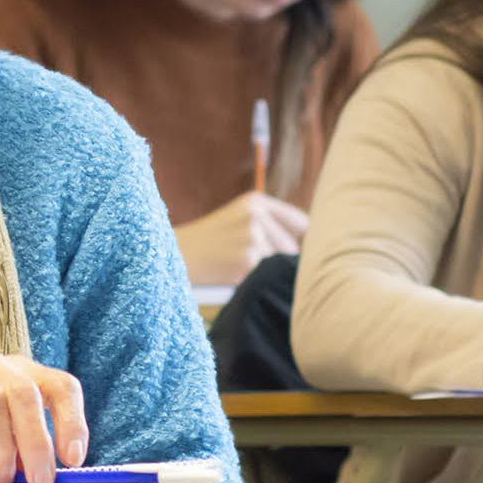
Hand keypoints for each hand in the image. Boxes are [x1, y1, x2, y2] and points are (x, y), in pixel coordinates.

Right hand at [0, 348, 88, 482]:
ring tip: (2, 476)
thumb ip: (23, 442)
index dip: (72, 421)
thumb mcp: (0, 427)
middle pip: (25, 395)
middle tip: (39, 479)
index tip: (72, 458)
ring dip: (2, 448)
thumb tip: (45, 472)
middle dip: (36, 443)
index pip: (60, 385)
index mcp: (20, 370)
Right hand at [175, 192, 308, 286]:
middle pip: (292, 248)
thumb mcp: (236, 220)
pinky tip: (230, 274)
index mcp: (256, 201)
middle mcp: (257, 214)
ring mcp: (253, 236)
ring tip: (234, 267)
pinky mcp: (248, 259)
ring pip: (279, 264)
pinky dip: (252, 281)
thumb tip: (313, 248)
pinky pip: (264, 277)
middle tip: (246, 263)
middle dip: (278, 260)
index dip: (299, 242)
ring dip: (263, 272)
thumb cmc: (207, 243)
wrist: (169, 254)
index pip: (300, 223)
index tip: (292, 253)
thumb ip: (270, 226)